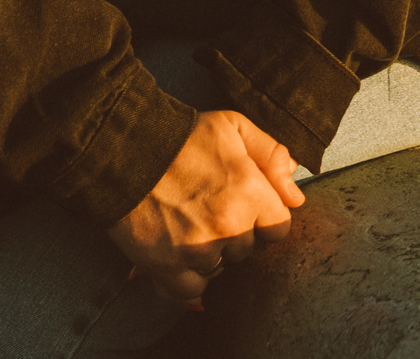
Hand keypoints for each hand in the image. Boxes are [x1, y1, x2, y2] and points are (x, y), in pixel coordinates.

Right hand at [106, 109, 303, 306]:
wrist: (122, 150)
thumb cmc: (182, 137)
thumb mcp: (233, 127)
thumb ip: (271, 155)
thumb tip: (296, 194)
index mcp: (249, 192)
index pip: (279, 228)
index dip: (264, 216)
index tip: (247, 206)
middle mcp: (228, 227)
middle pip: (248, 250)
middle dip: (236, 233)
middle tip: (211, 209)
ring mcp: (197, 251)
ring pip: (221, 269)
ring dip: (211, 255)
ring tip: (191, 226)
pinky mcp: (167, 268)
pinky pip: (192, 292)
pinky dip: (189, 280)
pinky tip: (182, 257)